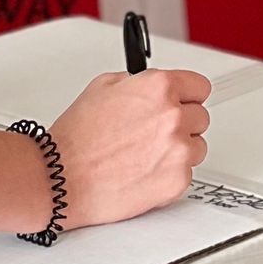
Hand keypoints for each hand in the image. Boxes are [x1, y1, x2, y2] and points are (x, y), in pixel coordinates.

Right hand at [50, 64, 212, 228]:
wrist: (62, 176)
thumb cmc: (76, 138)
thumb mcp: (103, 87)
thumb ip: (138, 83)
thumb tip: (152, 86)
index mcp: (158, 87)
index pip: (200, 87)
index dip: (188, 96)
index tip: (183, 102)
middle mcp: (173, 116)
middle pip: (200, 117)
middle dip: (181, 124)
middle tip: (154, 134)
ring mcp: (178, 149)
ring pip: (197, 147)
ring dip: (179, 151)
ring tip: (145, 155)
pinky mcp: (177, 180)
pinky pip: (186, 174)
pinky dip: (169, 175)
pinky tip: (143, 172)